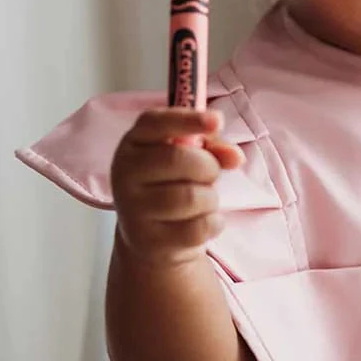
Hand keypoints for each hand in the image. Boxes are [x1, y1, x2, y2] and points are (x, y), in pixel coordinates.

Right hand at [110, 108, 243, 265]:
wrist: (153, 237)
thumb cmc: (175, 183)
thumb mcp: (192, 155)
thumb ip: (214, 147)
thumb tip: (235, 157)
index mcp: (134, 143)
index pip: (154, 122)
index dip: (187, 118)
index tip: (217, 120)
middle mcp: (125, 173)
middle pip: (178, 159)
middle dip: (208, 166)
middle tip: (209, 174)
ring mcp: (132, 209)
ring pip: (191, 197)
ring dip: (210, 198)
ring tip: (201, 200)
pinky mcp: (147, 241)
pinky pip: (198, 228)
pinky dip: (212, 224)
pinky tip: (201, 221)